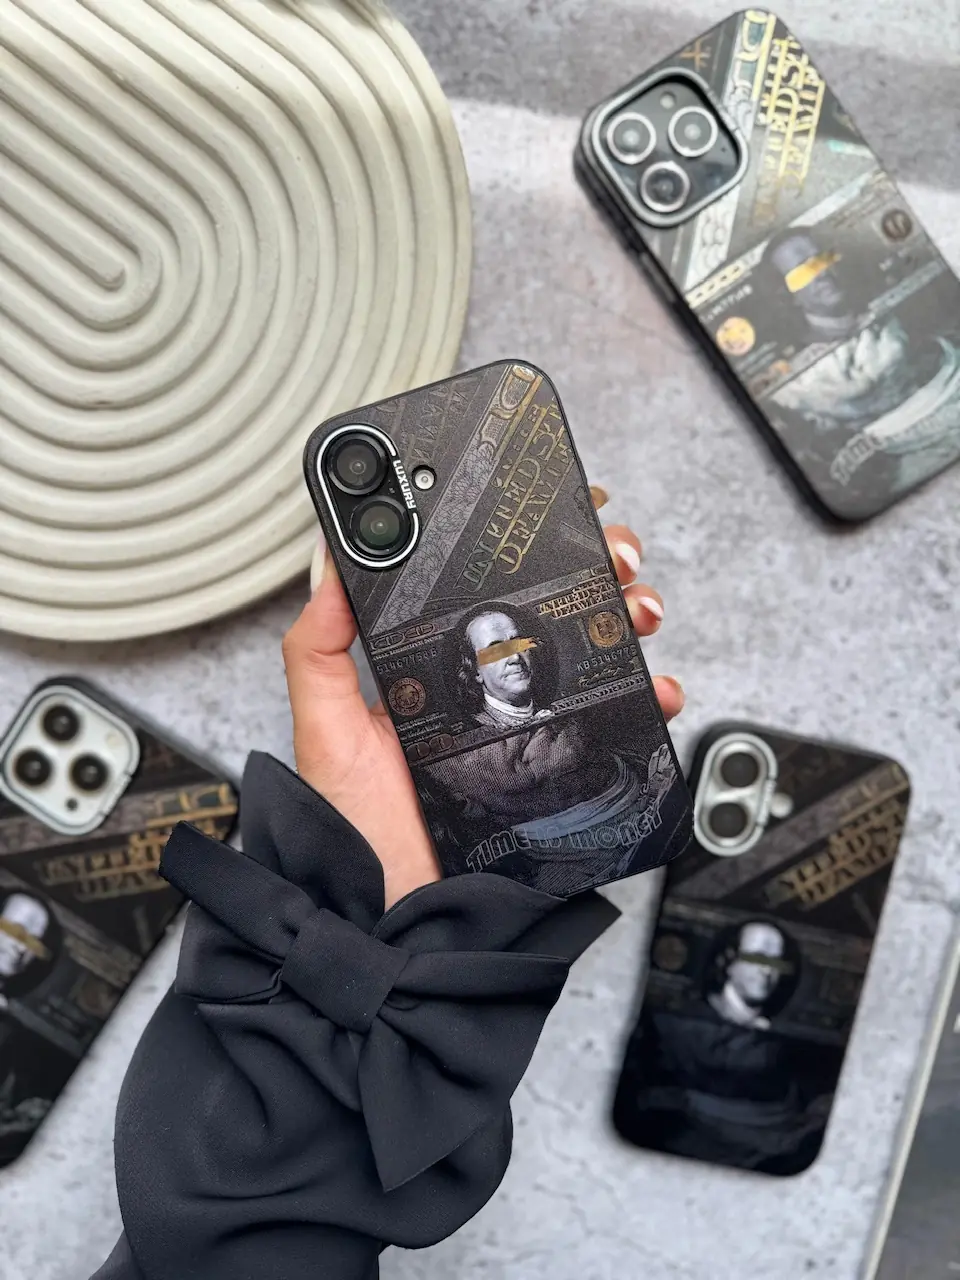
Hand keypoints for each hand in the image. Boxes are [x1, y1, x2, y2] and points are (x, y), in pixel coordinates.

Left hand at [282, 507, 684, 910]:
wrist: (403, 923)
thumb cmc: (359, 833)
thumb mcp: (327, 731)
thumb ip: (318, 650)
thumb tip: (326, 557)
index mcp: (434, 667)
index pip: (484, 584)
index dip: (523, 539)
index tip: (555, 504)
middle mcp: (489, 689)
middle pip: (553, 605)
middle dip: (595, 564)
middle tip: (611, 553)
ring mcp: (533, 726)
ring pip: (594, 648)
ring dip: (629, 611)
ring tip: (635, 606)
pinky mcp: (565, 765)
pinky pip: (618, 717)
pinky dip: (648, 690)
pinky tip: (652, 682)